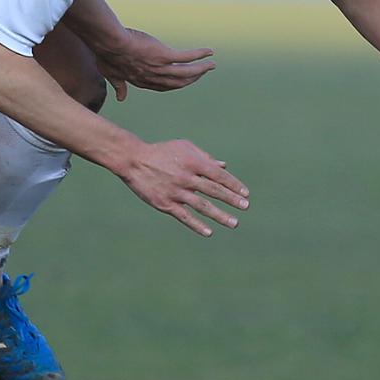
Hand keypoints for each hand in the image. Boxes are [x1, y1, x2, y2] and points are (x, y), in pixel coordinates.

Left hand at [93, 28, 215, 100]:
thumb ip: (118, 85)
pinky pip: (187, 57)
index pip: (163, 86)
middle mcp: (154, 78)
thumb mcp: (111, 73)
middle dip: (192, 78)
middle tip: (203, 72)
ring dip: (200, 69)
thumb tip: (121, 98)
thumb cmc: (107, 55)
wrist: (109, 43)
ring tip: (211, 64)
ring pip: (186, 73)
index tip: (185, 80)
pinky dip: (199, 55)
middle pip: (178, 82)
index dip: (175, 84)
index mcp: (142, 81)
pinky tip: (209, 52)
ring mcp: (160, 68)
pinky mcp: (165, 56)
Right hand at [119, 139, 248, 235]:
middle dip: (231, 199)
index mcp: (192, 162)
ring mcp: (175, 191)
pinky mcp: (164, 203)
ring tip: (234, 223)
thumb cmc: (161, 152)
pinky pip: (183, 216)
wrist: (133, 160)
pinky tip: (209, 232)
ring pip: (201, 206)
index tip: (245, 194)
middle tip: (245, 207)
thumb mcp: (183, 148)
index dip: (233, 184)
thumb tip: (224, 166)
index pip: (218, 175)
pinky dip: (196, 225)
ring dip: (219, 215)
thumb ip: (204, 157)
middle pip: (213, 190)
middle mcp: (186, 177)